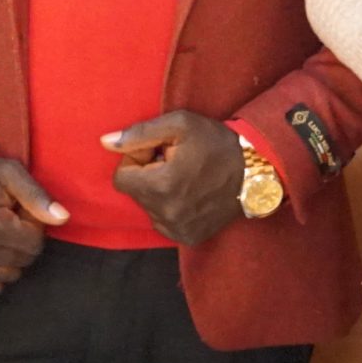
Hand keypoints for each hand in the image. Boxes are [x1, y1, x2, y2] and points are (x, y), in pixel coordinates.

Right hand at [0, 157, 67, 295]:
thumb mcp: (11, 173)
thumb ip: (37, 196)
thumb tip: (63, 218)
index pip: (36, 243)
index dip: (33, 226)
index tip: (19, 212)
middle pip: (25, 260)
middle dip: (23, 241)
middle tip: (9, 220)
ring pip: (12, 274)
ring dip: (12, 257)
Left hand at [102, 111, 248, 245]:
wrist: (256, 171)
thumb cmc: (215, 142)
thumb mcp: (179, 124)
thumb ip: (139, 133)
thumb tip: (105, 143)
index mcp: (160, 186)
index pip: (122, 177)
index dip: (137, 160)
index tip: (160, 151)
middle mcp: (165, 214)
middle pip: (135, 193)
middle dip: (148, 175)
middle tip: (175, 162)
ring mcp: (178, 229)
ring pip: (149, 208)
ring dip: (159, 192)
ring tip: (186, 177)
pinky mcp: (189, 237)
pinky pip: (164, 222)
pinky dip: (171, 207)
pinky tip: (191, 194)